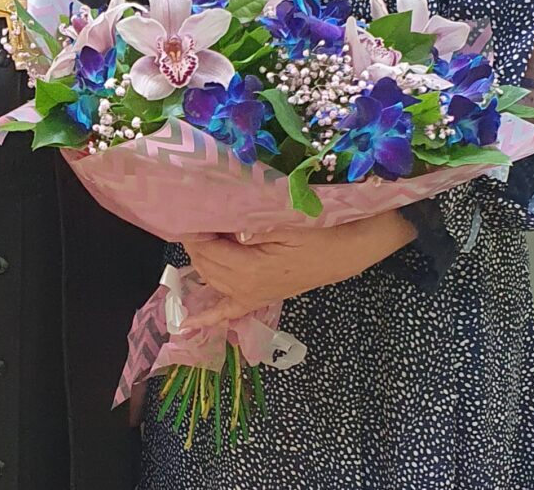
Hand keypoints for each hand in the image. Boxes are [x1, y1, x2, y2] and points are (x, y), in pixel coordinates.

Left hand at [181, 211, 414, 329]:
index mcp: (250, 270)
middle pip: (205, 265)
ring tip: (194, 237)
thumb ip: (248, 226)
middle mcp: (246, 289)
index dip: (194, 231)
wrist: (347, 250)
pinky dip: (207, 316)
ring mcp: (253, 296)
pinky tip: (186, 324)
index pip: (208, 250)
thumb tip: (217, 225)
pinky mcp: (261, 297)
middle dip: (195, 243)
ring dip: (199, 262)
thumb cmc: (319, 231)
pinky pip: (228, 311)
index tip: (186, 209)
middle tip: (194, 216)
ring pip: (211, 280)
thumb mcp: (284, 222)